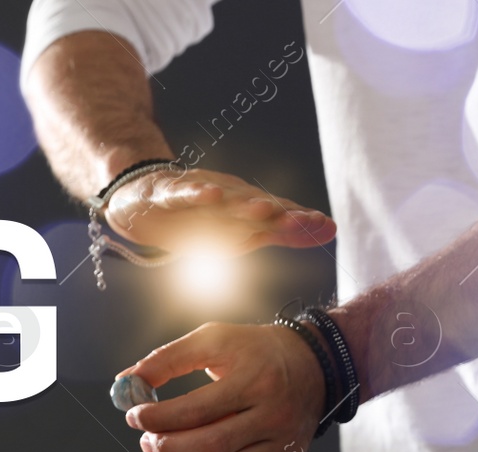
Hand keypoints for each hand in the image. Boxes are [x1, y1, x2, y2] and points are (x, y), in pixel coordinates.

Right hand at [104, 168, 335, 253]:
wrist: (146, 200)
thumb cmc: (199, 217)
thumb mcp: (242, 232)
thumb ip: (284, 232)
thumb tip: (331, 230)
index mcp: (246, 211)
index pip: (277, 216)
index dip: (300, 221)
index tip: (327, 227)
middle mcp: (228, 198)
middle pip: (256, 207)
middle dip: (280, 214)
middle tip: (304, 220)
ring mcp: (199, 193)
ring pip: (223, 200)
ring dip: (243, 203)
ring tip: (264, 209)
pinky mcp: (169, 193)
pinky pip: (184, 193)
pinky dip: (196, 192)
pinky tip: (210, 194)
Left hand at [116, 322, 327, 451]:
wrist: (314, 364)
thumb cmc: (254, 350)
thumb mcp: (213, 340)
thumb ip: (167, 359)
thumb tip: (125, 383)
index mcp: (255, 379)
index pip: (196, 409)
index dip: (158, 418)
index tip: (134, 417)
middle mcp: (274, 414)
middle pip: (212, 444)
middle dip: (170, 449)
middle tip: (146, 444)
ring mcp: (284, 443)